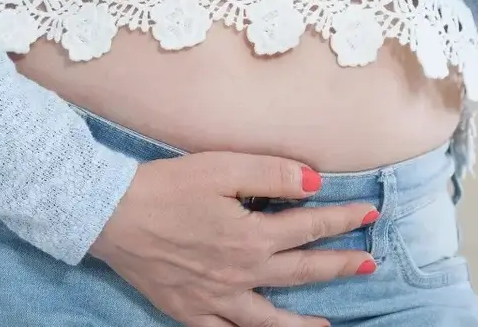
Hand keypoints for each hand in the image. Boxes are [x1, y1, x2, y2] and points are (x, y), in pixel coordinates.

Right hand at [89, 151, 378, 326]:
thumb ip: (273, 174)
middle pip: (301, 272)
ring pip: (269, 319)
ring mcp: (215, 298)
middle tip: (369, 264)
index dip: (342, 219)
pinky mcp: (188, 310)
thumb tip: (316, 184)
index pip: (310, 226)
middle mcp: (240, 273)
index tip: (368, 214)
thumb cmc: (165, 186)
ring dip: (303, 322)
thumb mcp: (223, 167)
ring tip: (328, 325)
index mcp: (252, 236)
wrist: (109, 215)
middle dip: (339, 266)